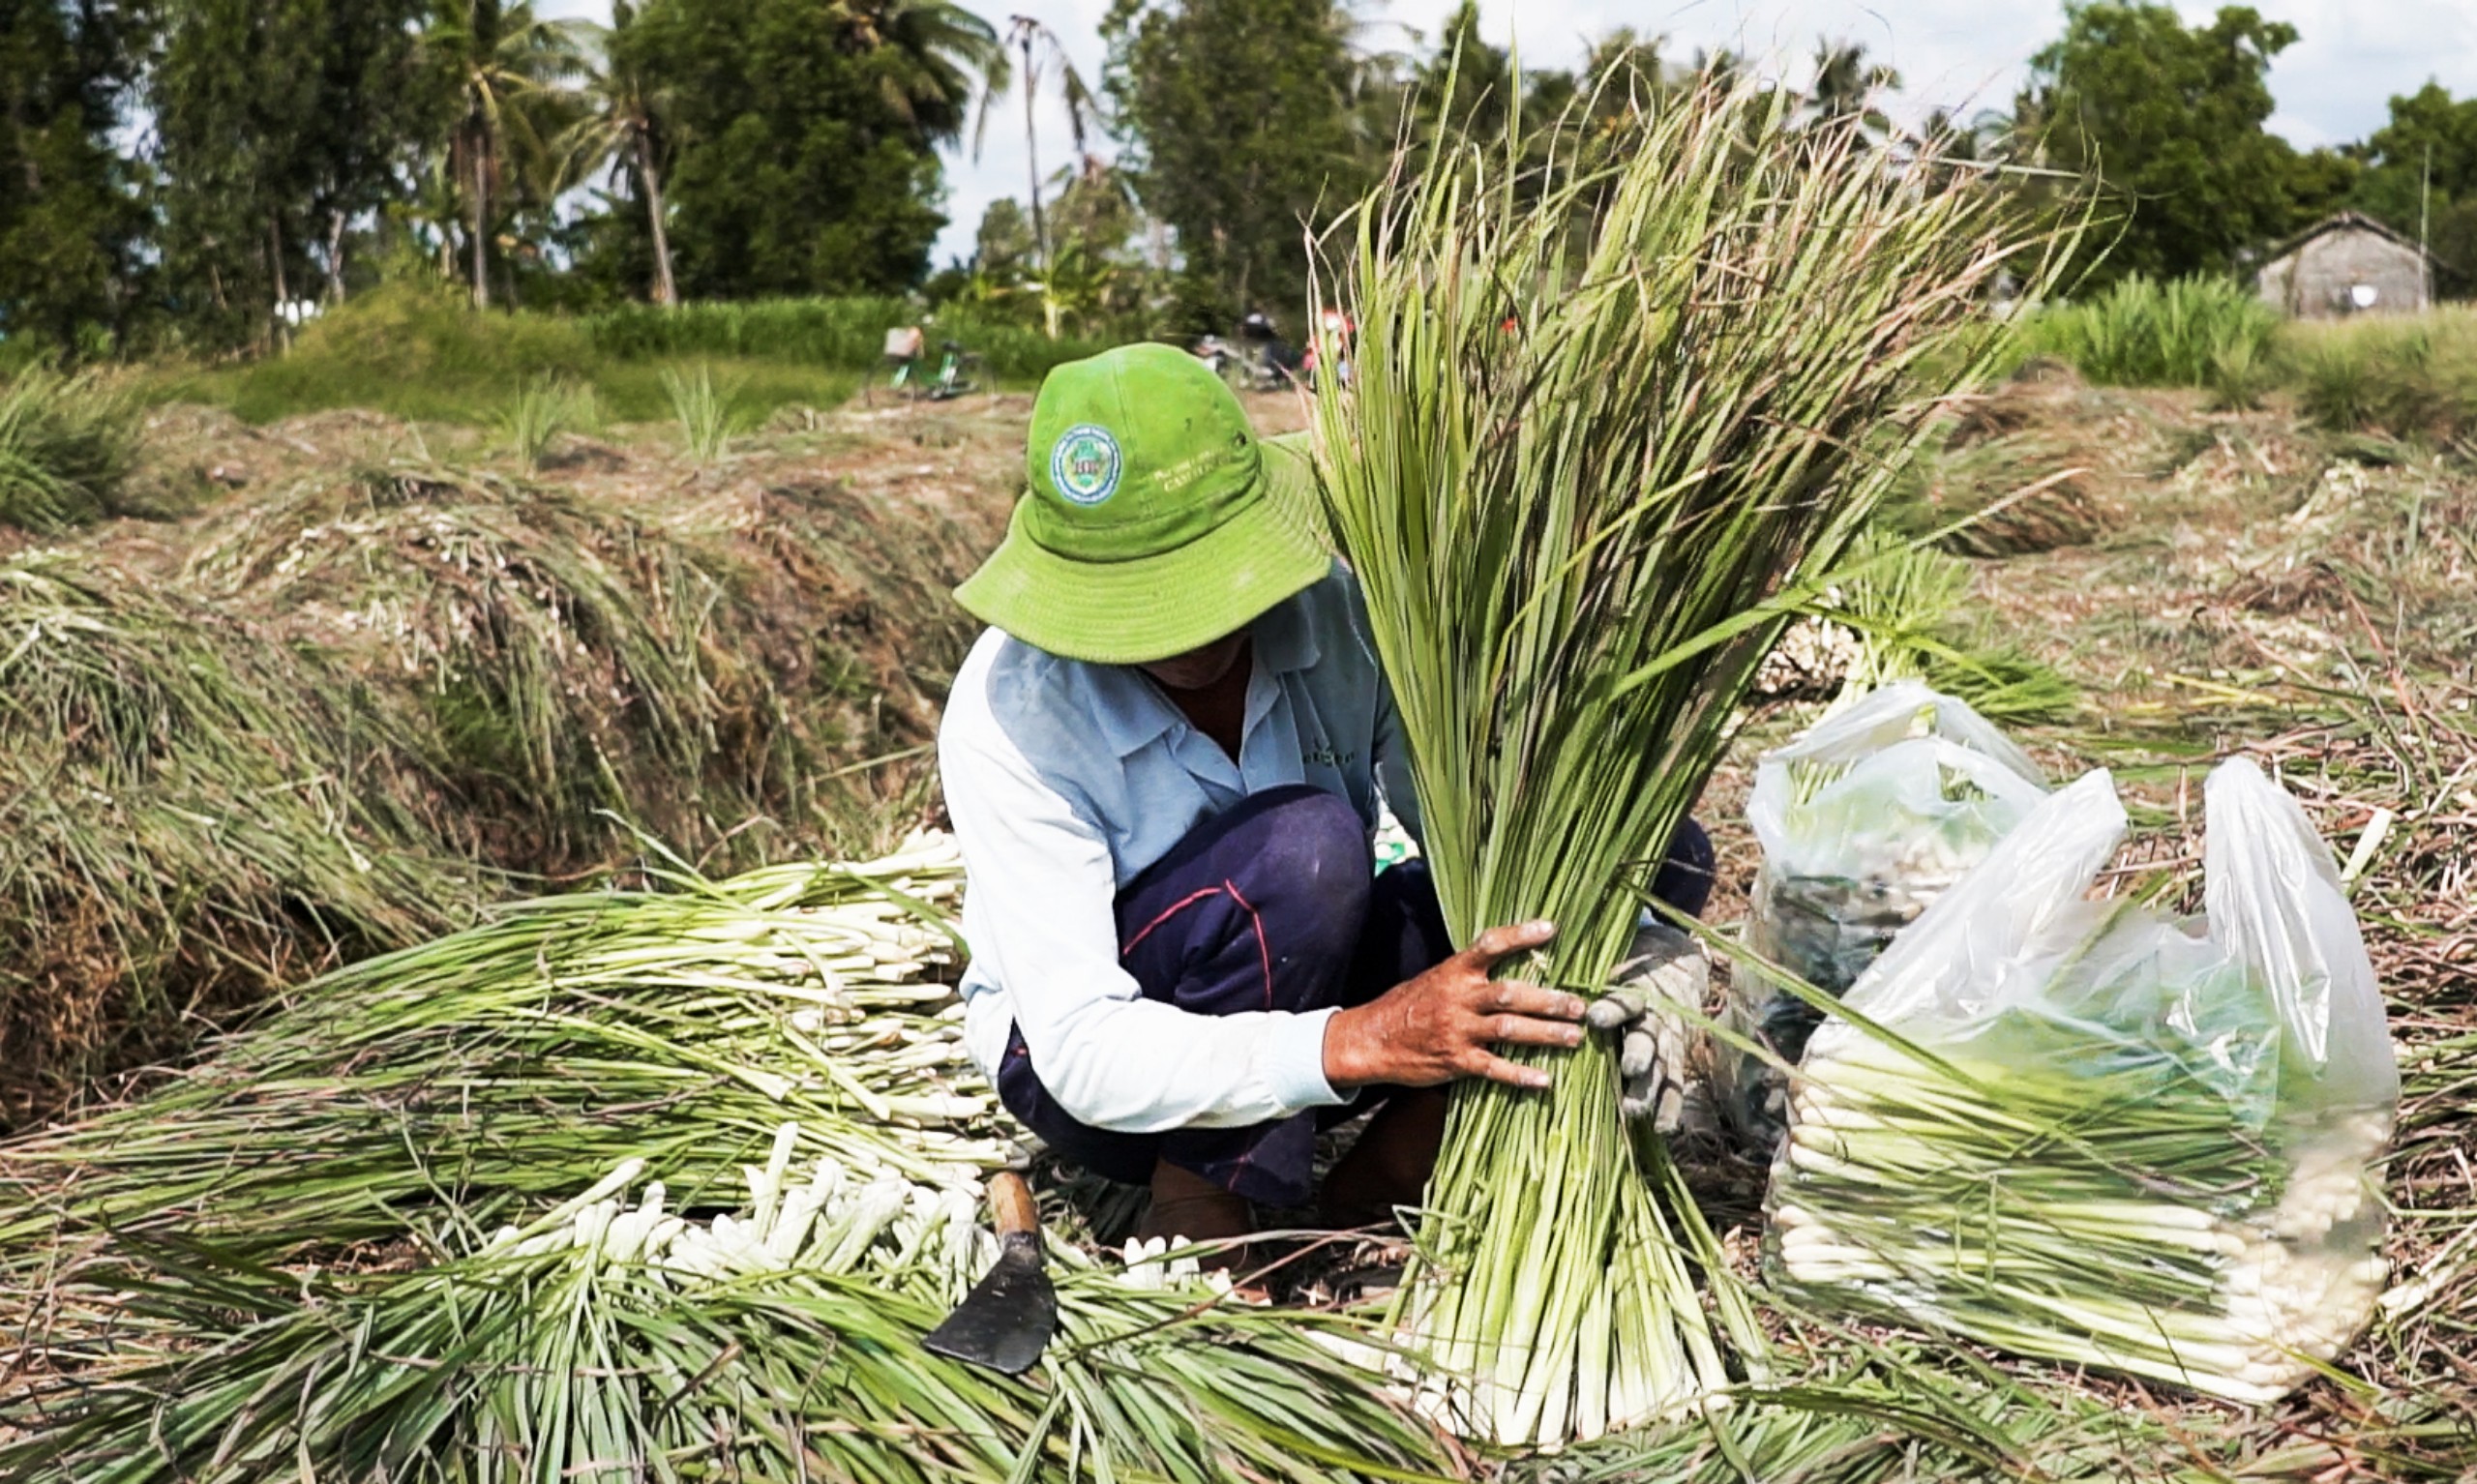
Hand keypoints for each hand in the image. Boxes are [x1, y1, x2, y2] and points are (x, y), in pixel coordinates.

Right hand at [1322, 920, 1586, 1091]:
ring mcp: (1457, 1030)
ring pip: (1508, 1029)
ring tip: (1574, 1036)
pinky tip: (1544, 1079)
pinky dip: (1520, 1075)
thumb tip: (1510, 963)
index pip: (1490, 945)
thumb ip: (1469, 974)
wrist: (1371, 1039)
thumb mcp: (1435, 979)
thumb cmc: (1407, 1006)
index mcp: (1454, 972)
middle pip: (1510, 993)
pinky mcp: (1455, 1061)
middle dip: (1548, 1000)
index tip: (1551, 928)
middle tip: (1579, 1005)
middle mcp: (1458, 998)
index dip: (1521, 935)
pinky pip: (1493, 1068)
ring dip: (1545, 1033)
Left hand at [1584, 922, 1708, 1128]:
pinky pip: (1675, 1086)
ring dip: (1649, 1089)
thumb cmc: (1630, 966)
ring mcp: (1668, 1042)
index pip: (1624, 1000)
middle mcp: (1654, 1019)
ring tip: (1635, 1111)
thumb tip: (1543, 957)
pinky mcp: (1676, 1059)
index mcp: (1636, 992)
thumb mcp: (1613, 961)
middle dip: (1638, 1053)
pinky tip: (1661, 1129)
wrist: (1678, 966)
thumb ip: (1587, 970)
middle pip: (1648, 1038)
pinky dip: (1670, 1108)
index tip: (1594, 1015)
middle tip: (1628, 1068)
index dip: (1612, 1008)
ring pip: (1662, 1067)